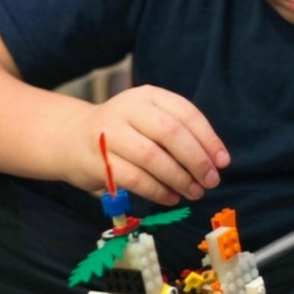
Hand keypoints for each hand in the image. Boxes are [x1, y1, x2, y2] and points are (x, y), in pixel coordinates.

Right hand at [62, 85, 229, 204]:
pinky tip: (171, 198)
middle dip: (196, 160)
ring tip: (194, 192)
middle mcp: (127, 109)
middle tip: (211, 181)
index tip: (223, 162)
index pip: (185, 113)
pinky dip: (157, 191)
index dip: (208, 139)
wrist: (71, 138)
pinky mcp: (97, 160)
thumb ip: (178, 131)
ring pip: (152, 157)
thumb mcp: (149, 119)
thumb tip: (215, 160)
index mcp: (147, 95)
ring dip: (179, 179)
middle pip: (170, 133)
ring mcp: (109, 134)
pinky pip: (134, 178)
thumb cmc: (123, 132)